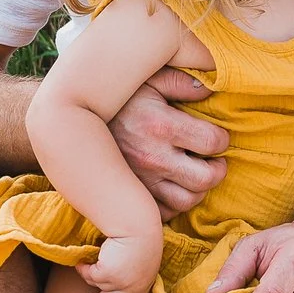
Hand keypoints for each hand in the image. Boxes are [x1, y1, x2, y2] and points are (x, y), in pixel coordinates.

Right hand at [74, 231, 165, 292]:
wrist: (139, 228)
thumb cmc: (143, 237)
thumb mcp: (141, 261)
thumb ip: (131, 273)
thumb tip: (112, 280)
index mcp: (144, 285)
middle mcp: (132, 289)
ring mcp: (119, 285)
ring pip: (94, 284)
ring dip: (86, 273)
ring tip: (81, 264)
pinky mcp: (107, 277)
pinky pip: (89, 275)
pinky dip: (84, 267)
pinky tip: (84, 259)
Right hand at [110, 69, 228, 215]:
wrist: (71, 119)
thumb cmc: (119, 96)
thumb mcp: (149, 78)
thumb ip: (182, 81)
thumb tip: (208, 90)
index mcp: (160, 125)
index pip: (212, 143)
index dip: (222, 140)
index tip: (216, 137)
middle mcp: (151, 157)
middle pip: (205, 179)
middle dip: (217, 170)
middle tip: (213, 160)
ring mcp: (139, 181)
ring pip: (187, 201)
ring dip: (198, 189)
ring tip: (194, 173)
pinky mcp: (129, 195)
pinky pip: (162, 214)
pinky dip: (173, 204)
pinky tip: (172, 186)